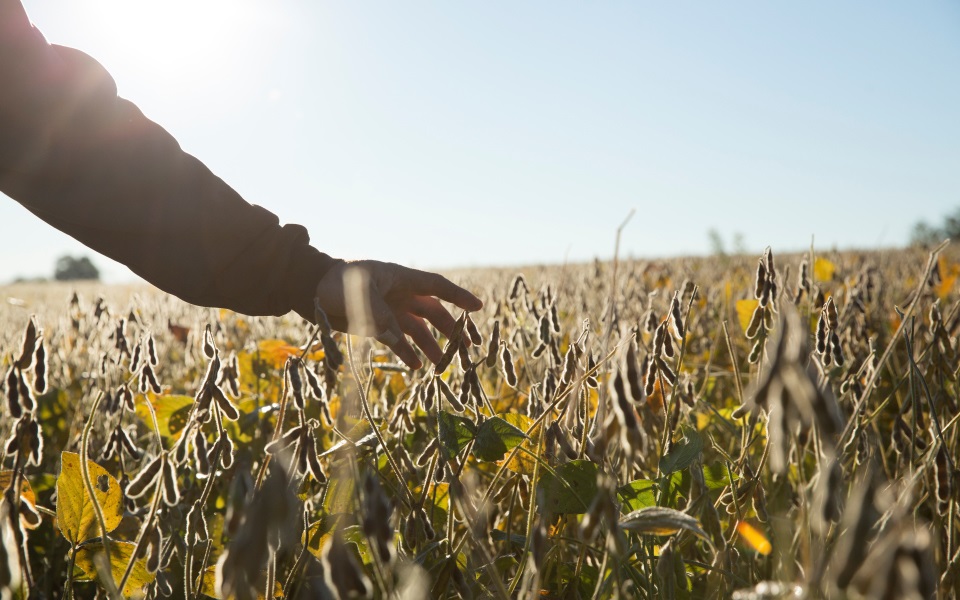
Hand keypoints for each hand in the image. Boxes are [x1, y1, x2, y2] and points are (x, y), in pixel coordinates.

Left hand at [314, 260, 482, 368]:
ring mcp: (391, 310)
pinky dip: (407, 353)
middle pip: (434, 312)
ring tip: (441, 366)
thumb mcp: (359, 293)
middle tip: (465, 348)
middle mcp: (401, 295)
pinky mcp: (378, 325)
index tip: (478, 308)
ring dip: (431, 346)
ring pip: (419, 330)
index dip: (459, 297)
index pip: (437, 287)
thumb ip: (381, 314)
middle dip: (451, 330)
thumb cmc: (337, 282)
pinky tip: (415, 366)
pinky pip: (398, 341)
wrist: (312, 288)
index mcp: (401, 279)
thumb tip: (398, 339)